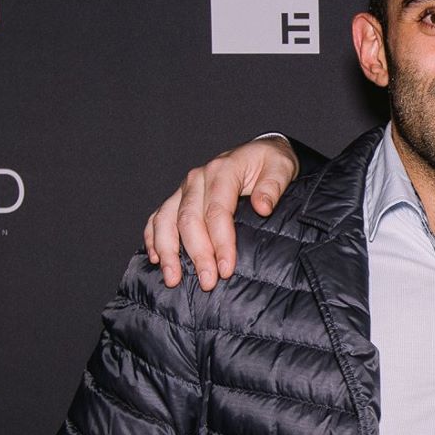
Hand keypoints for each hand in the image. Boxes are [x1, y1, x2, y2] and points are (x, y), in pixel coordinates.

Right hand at [144, 137, 299, 290]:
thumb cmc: (270, 162)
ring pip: (166, 220)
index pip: (217, 211)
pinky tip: (156, 258)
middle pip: (189, 220)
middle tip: (207, 282)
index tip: (226, 269)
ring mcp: (185, 188)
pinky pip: (157, 217)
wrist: (259, 152)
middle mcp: (198, 178)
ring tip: (173, 278)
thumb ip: (273, 186)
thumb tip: (263, 207)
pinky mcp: (178, 197)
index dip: (221, 242)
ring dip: (168, 251)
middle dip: (197, 254)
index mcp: (222, 171)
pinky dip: (153, 238)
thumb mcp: (281, 168)